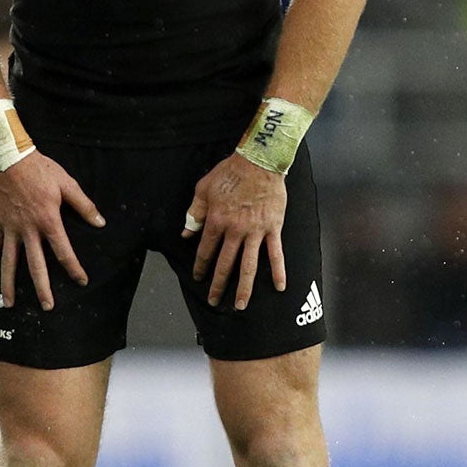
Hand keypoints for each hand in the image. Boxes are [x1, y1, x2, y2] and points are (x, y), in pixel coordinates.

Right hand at [0, 153, 104, 310]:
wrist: (9, 158)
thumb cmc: (41, 169)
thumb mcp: (67, 184)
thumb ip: (84, 205)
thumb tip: (100, 222)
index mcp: (48, 221)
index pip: (64, 251)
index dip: (73, 267)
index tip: (81, 280)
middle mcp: (28, 229)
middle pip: (35, 265)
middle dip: (42, 288)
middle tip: (48, 306)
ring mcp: (10, 228)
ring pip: (9, 262)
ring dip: (10, 284)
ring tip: (10, 304)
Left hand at [189, 153, 287, 308]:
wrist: (259, 161)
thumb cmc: (230, 172)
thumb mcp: (203, 189)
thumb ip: (194, 213)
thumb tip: (186, 234)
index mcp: (216, 221)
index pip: (205, 251)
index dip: (200, 266)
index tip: (198, 278)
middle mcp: (235, 230)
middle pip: (225, 264)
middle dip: (218, 285)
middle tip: (214, 301)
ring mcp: (256, 231)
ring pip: (249, 265)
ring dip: (244, 287)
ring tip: (241, 305)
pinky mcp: (273, 228)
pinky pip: (276, 253)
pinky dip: (278, 271)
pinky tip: (280, 287)